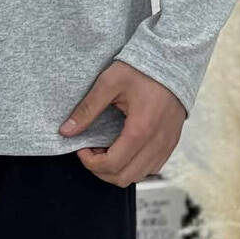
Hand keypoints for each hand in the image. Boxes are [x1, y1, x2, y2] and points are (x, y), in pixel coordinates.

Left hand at [58, 60, 186, 185]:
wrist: (173, 61)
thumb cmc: (141, 69)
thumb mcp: (109, 83)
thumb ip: (87, 109)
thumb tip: (66, 131)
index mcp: (141, 129)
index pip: (111, 165)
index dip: (90, 162)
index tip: (82, 148)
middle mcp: (157, 142)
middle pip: (123, 178)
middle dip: (101, 170)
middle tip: (92, 150)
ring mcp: (167, 145)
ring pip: (138, 176)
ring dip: (117, 170)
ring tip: (107, 149)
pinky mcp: (171, 143)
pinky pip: (152, 168)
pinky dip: (134, 166)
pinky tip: (124, 149)